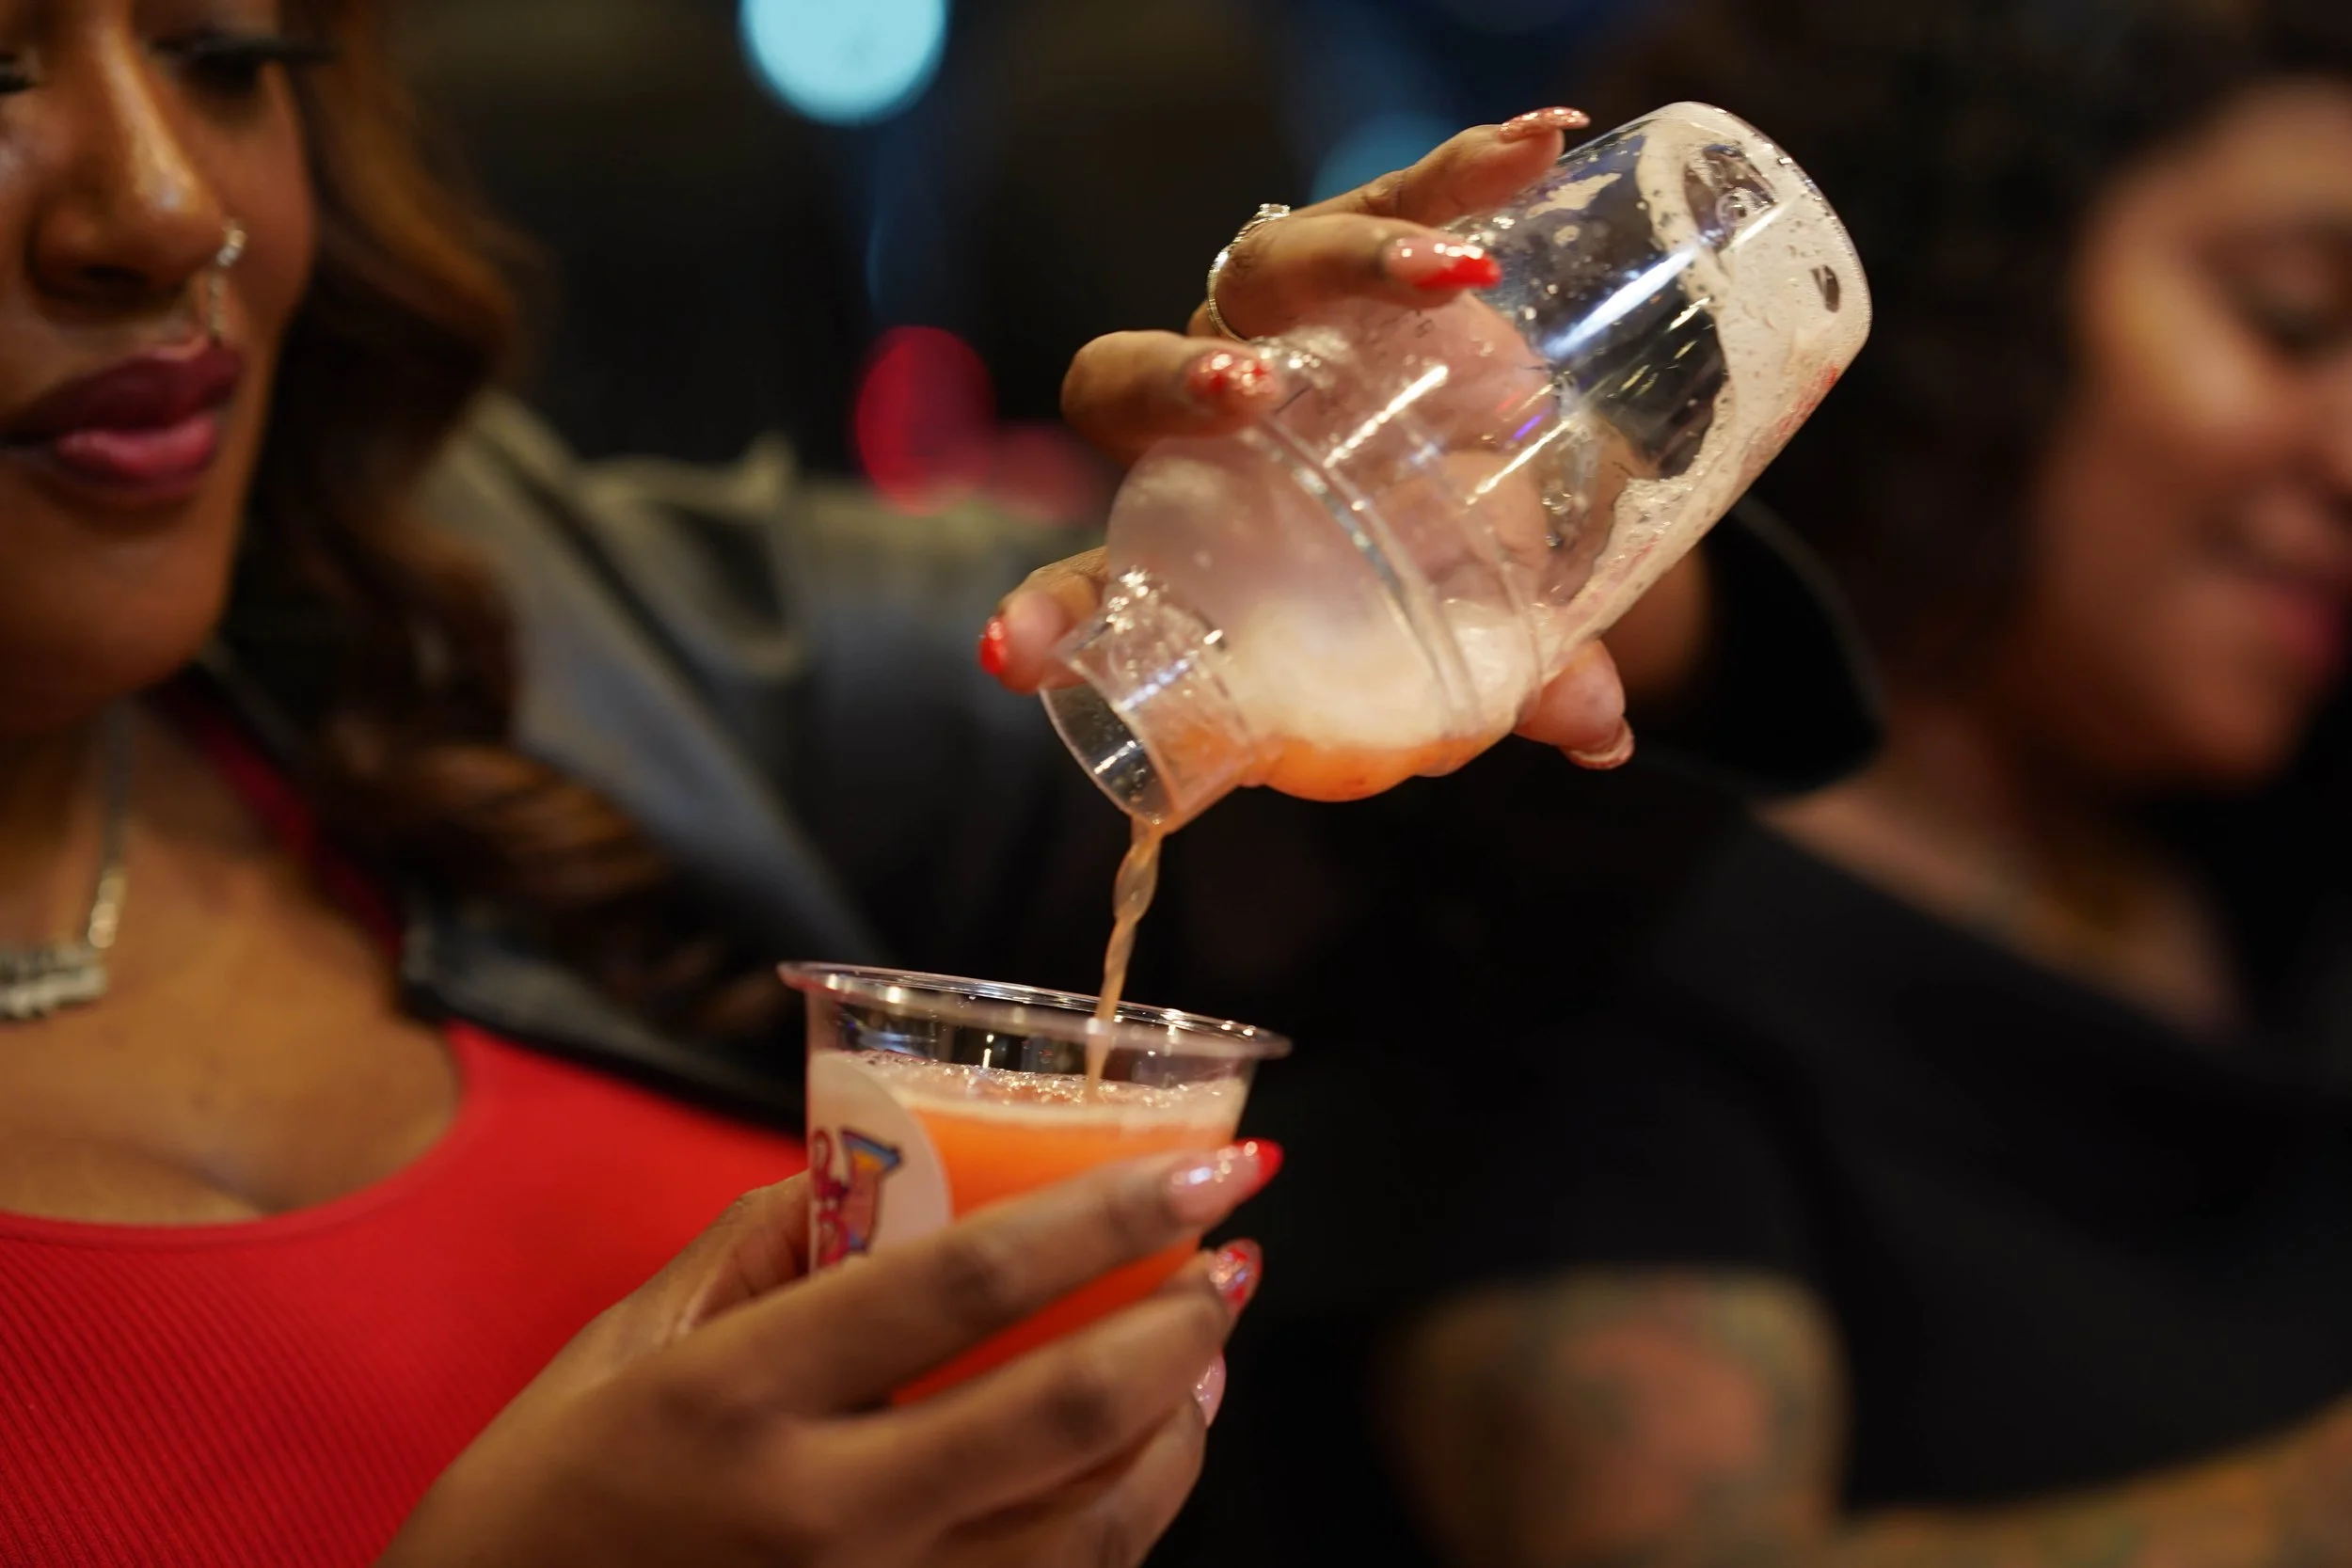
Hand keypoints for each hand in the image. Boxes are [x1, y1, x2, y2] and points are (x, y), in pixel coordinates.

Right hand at [379, 1141, 1276, 1567]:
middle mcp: (820, 1518)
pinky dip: (1119, 1524)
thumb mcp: (628, 1344)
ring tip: (1204, 1352)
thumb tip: (877, 1165)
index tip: (1205, 1170)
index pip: (962, 1282)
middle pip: (1059, 1416)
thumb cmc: (544, 1499)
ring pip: (1085, 1532)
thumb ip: (762, 1245)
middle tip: (1234, 1256)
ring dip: (1176, 1432)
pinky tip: (1140, 1461)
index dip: (1107, 1217)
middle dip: (1179, 1325)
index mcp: (741, 1399)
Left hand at [984, 108, 1637, 769]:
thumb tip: (1602, 731)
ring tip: (1458, 278)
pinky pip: (1403, 196)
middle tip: (1255, 399)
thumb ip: (1501, 687)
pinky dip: (1464, 171)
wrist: (1468, 458)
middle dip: (1181, 383)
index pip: (1088, 577)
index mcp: (1179, 519)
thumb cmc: (1414, 565)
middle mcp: (1200, 402)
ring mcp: (1276, 313)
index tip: (1018, 653)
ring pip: (1274, 265)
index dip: (1053, 613)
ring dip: (1357, 260)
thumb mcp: (1448, 639)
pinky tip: (1543, 145)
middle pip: (1135, 372)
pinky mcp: (1368, 245)